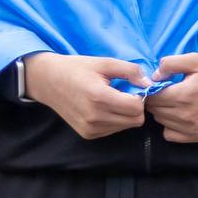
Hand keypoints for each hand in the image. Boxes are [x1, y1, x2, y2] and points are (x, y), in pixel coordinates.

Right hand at [24, 52, 150, 138]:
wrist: (48, 81)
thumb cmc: (77, 69)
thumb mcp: (104, 63)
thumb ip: (130, 70)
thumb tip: (149, 83)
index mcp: (99, 97)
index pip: (136, 108)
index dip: (140, 97)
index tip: (133, 88)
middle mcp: (94, 117)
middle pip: (135, 121)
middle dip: (135, 107)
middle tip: (125, 94)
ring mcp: (90, 128)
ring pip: (125, 127)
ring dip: (125, 115)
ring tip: (113, 100)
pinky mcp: (88, 134)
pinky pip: (113, 130)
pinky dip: (115, 120)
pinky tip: (104, 108)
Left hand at [146, 53, 197, 142]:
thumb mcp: (197, 60)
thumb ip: (171, 63)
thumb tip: (154, 76)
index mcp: (184, 94)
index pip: (153, 96)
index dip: (152, 89)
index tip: (160, 85)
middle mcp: (185, 115)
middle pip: (155, 109)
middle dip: (157, 100)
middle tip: (168, 92)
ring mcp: (190, 128)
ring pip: (160, 121)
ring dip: (163, 112)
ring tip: (175, 103)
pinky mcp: (194, 137)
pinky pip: (169, 135)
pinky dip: (169, 126)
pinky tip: (179, 116)